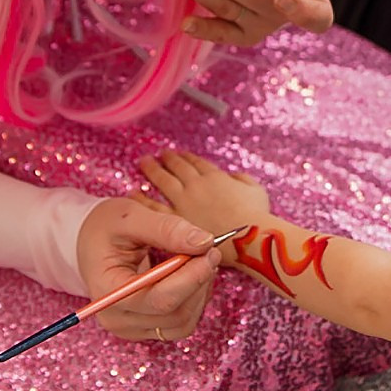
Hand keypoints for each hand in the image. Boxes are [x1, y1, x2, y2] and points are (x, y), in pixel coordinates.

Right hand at [74, 197, 219, 341]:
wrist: (90, 243)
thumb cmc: (105, 227)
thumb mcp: (131, 217)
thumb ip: (166, 228)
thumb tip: (204, 242)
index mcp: (108, 291)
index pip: (159, 300)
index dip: (192, 277)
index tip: (210, 250)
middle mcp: (117, 318)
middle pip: (175, 314)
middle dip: (199, 281)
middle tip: (210, 250)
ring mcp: (131, 329)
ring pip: (184, 323)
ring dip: (200, 292)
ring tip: (198, 260)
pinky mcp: (145, 329)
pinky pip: (182, 324)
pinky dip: (195, 300)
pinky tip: (191, 276)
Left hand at [137, 151, 272, 264]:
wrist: (248, 237)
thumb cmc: (256, 216)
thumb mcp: (255, 190)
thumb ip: (241, 180)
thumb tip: (233, 178)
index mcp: (214, 177)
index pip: (195, 162)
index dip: (185, 157)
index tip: (177, 152)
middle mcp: (196, 186)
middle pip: (176, 168)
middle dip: (165, 160)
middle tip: (156, 155)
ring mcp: (184, 202)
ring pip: (163, 182)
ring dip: (152, 170)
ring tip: (143, 163)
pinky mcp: (176, 221)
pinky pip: (153, 207)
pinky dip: (142, 198)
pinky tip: (134, 193)